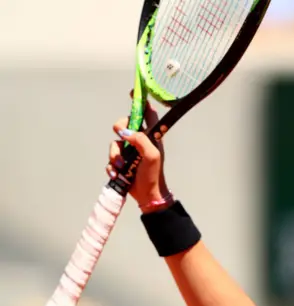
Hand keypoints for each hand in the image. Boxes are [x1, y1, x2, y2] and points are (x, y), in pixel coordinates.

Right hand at [105, 96, 170, 212]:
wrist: (147, 195)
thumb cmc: (153, 174)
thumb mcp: (152, 155)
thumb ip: (140, 140)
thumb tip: (124, 132)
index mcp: (151, 136)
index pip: (147, 113)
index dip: (140, 102)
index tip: (132, 93)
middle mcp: (140, 141)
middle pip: (125, 123)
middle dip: (119, 127)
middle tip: (119, 133)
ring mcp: (129, 151)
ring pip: (114, 143)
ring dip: (115, 155)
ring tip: (122, 167)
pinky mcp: (121, 163)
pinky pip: (111, 158)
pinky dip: (112, 166)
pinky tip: (118, 174)